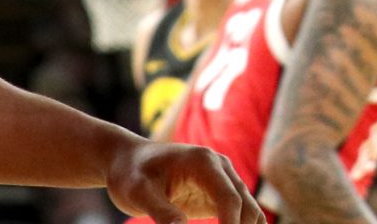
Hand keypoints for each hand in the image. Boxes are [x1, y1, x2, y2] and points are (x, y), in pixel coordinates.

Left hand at [107, 140, 265, 223]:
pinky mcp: (217, 194)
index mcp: (204, 162)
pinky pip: (239, 214)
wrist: (128, 161)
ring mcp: (222, 180)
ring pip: (249, 211)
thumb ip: (162, 213)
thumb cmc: (131, 173)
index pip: (229, 198)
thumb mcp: (139, 193)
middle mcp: (220, 168)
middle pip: (245, 206)